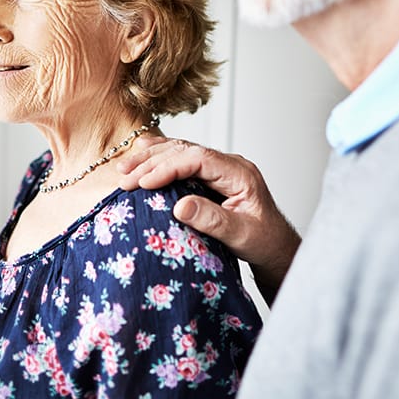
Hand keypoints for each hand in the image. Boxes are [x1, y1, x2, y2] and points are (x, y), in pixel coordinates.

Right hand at [118, 136, 300, 304]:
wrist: (275, 248)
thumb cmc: (264, 242)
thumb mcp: (241, 236)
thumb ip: (213, 221)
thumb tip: (179, 206)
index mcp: (240, 174)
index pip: (199, 158)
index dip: (168, 167)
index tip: (144, 182)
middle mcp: (229, 165)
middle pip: (185, 150)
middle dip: (152, 162)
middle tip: (125, 179)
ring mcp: (218, 169)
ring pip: (180, 152)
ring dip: (151, 158)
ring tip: (124, 168)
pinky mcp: (209, 176)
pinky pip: (181, 161)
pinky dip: (159, 160)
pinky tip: (140, 158)